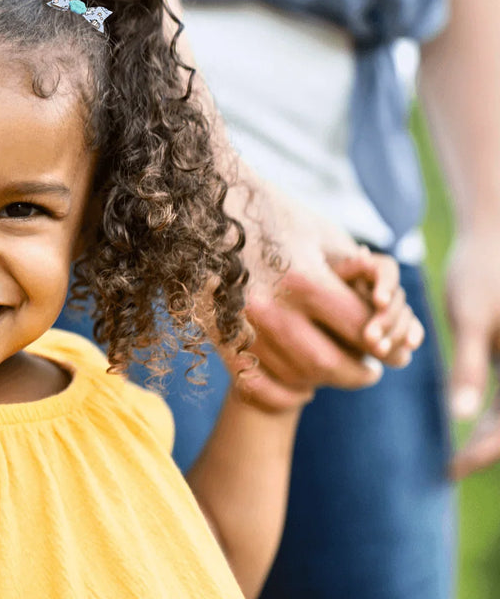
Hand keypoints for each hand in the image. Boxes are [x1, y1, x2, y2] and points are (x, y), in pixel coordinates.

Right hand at [226, 173, 422, 411]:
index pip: (361, 332)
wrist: (202, 203)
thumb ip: (358, 272)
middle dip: (359, 373)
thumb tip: (387, 314)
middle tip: (370, 370)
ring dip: (323, 382)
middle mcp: (269, 307)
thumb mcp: (320, 232)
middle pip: (329, 365)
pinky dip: (283, 394)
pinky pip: (255, 385)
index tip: (395, 353)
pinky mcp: (217, 334)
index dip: (387, 348)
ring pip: (294, 377)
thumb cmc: (271, 212)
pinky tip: (300, 387)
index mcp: (302, 279)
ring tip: (335, 370)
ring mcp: (239, 325)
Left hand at [446, 231, 499, 479]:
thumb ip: (469, 367)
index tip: (452, 468)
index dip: (483, 451)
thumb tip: (459, 416)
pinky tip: (467, 417)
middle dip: (489, 448)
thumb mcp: (470, 319)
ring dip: (494, 433)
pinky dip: (495, 411)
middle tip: (451, 466)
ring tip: (458, 452)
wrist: (495, 235)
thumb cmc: (481, 271)